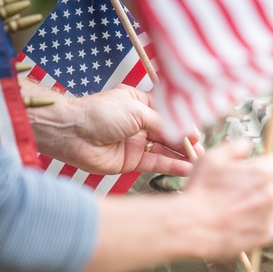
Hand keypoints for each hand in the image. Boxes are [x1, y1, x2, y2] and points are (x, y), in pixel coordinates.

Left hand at [24, 80, 203, 175]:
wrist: (71, 133)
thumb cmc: (99, 113)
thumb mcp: (137, 110)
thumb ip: (163, 123)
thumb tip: (184, 132)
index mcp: (140, 103)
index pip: (169, 114)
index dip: (183, 123)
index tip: (196, 133)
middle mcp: (140, 123)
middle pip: (169, 133)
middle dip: (185, 141)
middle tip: (201, 149)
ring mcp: (137, 142)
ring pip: (165, 150)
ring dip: (182, 155)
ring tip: (198, 160)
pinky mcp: (132, 161)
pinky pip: (156, 163)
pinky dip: (171, 165)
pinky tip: (185, 168)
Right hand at [180, 139, 272, 258]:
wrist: (191, 225)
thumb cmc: (200, 190)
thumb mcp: (212, 158)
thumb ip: (235, 147)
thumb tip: (248, 143)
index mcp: (262, 173)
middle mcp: (271, 194)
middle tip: (261, 182)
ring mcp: (269, 216)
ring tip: (259, 200)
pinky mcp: (265, 235)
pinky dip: (272, 221)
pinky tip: (258, 218)